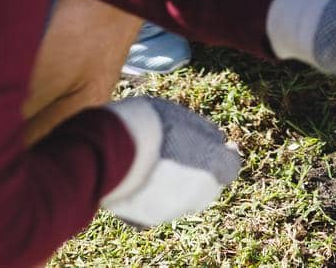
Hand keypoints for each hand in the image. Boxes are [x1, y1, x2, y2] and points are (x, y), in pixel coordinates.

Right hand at [99, 97, 241, 228]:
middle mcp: (196, 193)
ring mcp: (171, 210)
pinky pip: (157, 207)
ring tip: (154, 163)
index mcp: (211, 165)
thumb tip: (217, 141)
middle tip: (179, 152)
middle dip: (200, 172)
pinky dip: (154, 196)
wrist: (105, 151)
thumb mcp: (179, 115)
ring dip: (176, 184)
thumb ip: (203, 131)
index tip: (214, 146)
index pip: (230, 165)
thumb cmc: (144, 125)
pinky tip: (139, 178)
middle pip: (207, 185)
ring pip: (182, 199)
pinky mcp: (146, 220)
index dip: (222, 154)